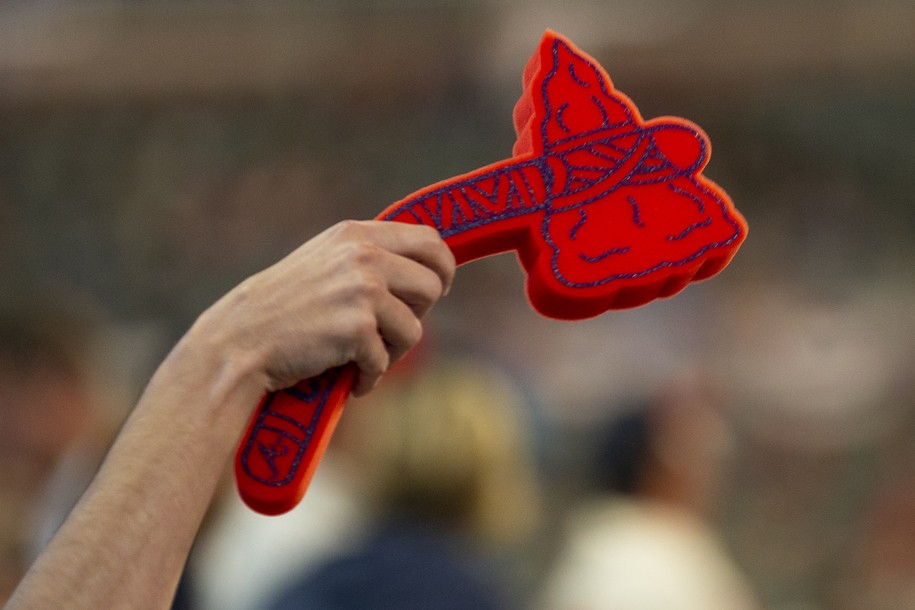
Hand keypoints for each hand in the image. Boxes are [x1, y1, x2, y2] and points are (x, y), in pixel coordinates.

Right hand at [195, 220, 454, 395]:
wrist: (239, 341)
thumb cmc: (284, 309)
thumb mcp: (325, 262)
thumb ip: (367, 257)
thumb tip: (427, 271)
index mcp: (356, 235)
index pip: (429, 239)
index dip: (441, 267)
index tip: (436, 288)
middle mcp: (363, 256)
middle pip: (432, 284)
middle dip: (419, 314)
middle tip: (392, 332)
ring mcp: (361, 291)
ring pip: (415, 329)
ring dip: (394, 352)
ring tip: (364, 358)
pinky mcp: (357, 329)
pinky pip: (386, 362)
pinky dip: (370, 378)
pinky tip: (350, 379)